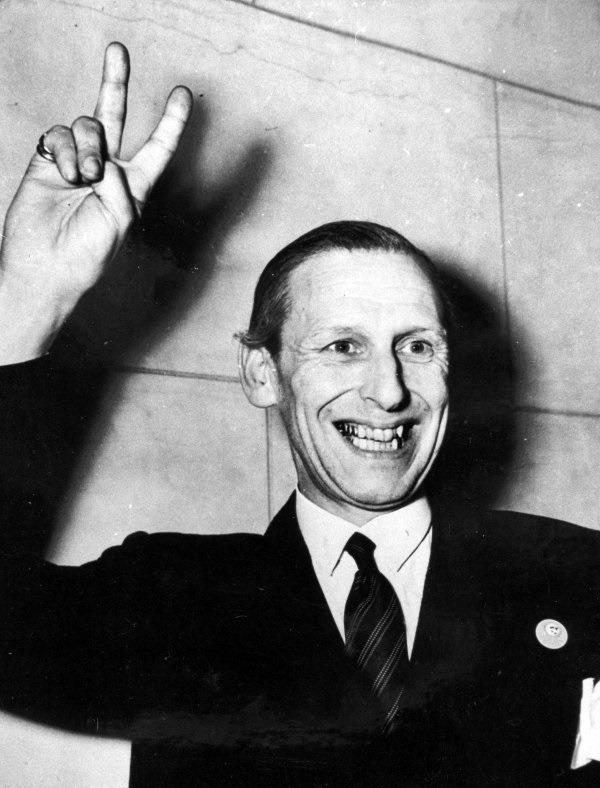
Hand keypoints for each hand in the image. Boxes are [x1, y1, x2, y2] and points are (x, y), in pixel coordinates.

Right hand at [0, 42, 191, 362]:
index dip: (171, 122)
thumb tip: (102, 155)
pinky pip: (59, 136)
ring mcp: (76, 162)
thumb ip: (121, 183)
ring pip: (86, 125)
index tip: (182, 95)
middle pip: (114, 115)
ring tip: (84, 178)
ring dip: (88, 147)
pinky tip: (66, 173)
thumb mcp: (121, 221)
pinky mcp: (48, 161)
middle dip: (115, 81)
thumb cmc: (89, 254)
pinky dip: (65, 150)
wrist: (46, 265)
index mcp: (134, 186)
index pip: (157, 147)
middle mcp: (107, 169)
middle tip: (118, 49)